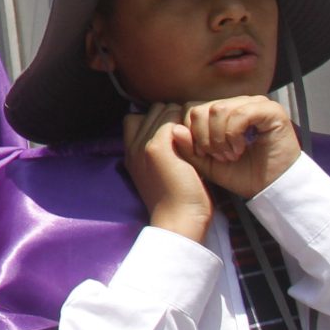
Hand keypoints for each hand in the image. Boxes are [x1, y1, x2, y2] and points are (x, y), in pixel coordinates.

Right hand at [123, 106, 212, 243]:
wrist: (178, 220)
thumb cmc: (177, 201)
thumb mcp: (160, 174)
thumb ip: (160, 153)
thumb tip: (176, 133)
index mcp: (130, 154)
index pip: (137, 118)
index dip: (158, 120)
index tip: (176, 134)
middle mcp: (132, 146)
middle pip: (152, 110)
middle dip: (172, 116)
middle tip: (191, 135)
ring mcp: (143, 145)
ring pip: (163, 109)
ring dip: (181, 117)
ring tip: (195, 137)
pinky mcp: (158, 147)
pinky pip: (172, 119)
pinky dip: (188, 125)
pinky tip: (198, 142)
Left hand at [177, 96, 297, 198]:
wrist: (272, 189)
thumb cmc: (243, 175)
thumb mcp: (208, 164)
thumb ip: (190, 148)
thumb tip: (174, 129)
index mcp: (224, 113)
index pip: (193, 110)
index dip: (192, 133)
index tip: (203, 155)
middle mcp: (239, 103)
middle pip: (203, 108)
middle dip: (205, 137)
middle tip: (219, 156)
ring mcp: (255, 104)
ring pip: (218, 109)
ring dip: (220, 137)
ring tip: (231, 155)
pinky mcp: (271, 110)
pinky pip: (240, 113)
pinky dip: (234, 134)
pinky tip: (240, 149)